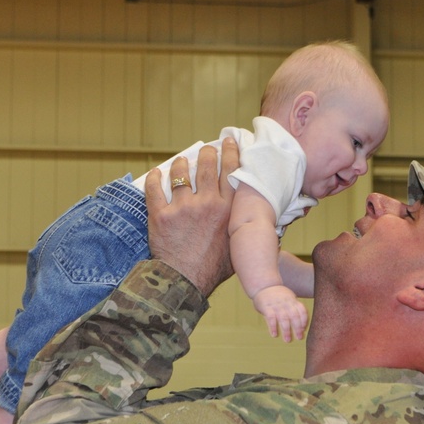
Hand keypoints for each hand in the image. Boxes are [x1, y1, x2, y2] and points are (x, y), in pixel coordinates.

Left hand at [146, 138, 239, 295]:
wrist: (185, 282)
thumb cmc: (214, 269)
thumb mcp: (239, 247)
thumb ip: (248, 230)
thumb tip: (269, 227)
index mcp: (228, 210)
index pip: (231, 171)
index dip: (230, 152)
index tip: (228, 142)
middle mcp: (207, 204)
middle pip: (206, 166)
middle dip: (207, 152)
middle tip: (206, 149)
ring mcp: (182, 208)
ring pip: (180, 173)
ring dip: (180, 163)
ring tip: (180, 161)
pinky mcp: (160, 215)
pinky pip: (154, 188)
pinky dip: (154, 178)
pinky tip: (155, 173)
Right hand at [253, 285, 308, 341]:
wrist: (263, 285)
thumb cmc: (277, 295)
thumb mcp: (288, 297)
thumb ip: (294, 308)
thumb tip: (302, 326)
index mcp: (292, 300)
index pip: (301, 310)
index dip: (304, 320)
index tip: (304, 329)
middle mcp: (285, 302)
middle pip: (294, 316)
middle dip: (297, 328)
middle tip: (299, 338)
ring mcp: (276, 304)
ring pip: (283, 318)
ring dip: (286, 330)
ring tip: (287, 340)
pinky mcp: (266, 307)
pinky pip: (271, 318)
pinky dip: (273, 327)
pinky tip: (274, 334)